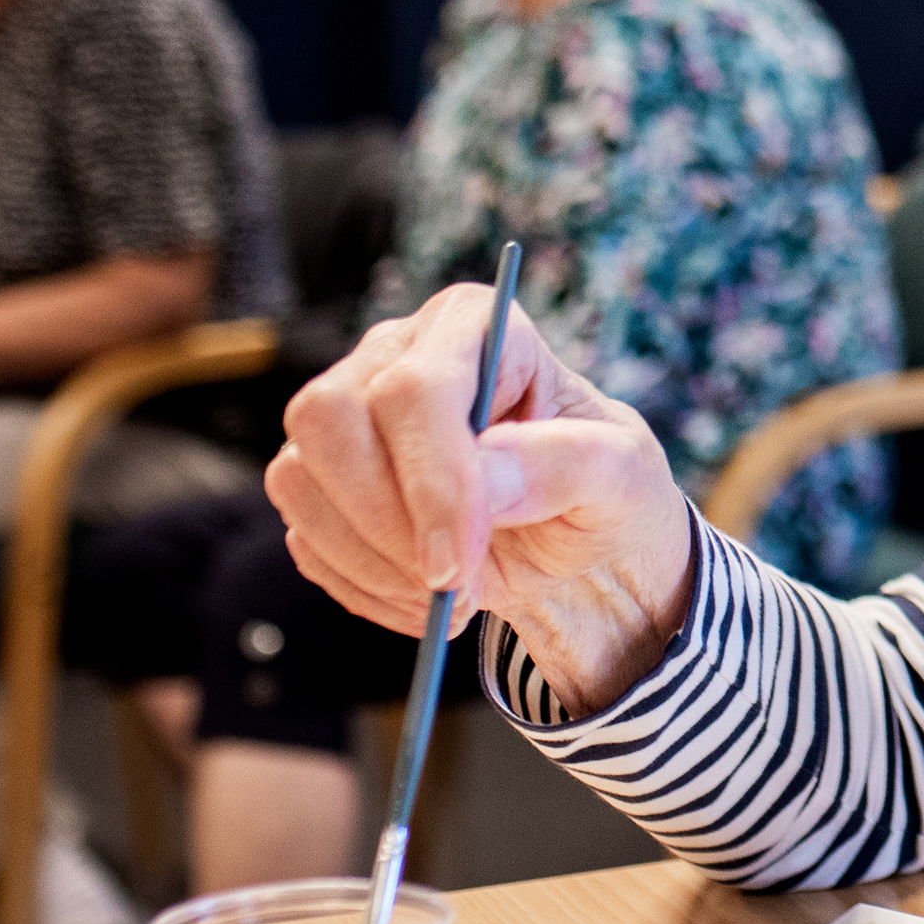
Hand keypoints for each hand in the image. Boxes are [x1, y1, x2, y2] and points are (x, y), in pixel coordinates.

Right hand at [267, 285, 697, 712]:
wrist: (569, 536)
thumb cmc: (600, 486)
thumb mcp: (623, 474)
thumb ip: (569, 463)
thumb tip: (488, 473)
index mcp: (472, 324)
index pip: (415, 386)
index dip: (432, 480)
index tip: (461, 560)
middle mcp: (393, 355)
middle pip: (329, 417)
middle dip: (387, 521)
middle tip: (451, 585)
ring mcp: (346, 417)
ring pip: (300, 478)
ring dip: (372, 561)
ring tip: (451, 596)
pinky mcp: (321, 482)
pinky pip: (304, 536)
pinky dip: (362, 586)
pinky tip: (424, 599)